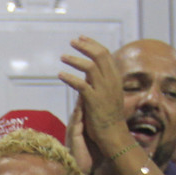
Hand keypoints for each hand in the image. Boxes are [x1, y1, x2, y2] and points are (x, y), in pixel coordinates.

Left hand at [58, 36, 132, 162]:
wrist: (113, 135)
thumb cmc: (109, 117)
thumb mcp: (109, 94)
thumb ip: (101, 81)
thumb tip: (90, 71)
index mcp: (115, 78)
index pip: (106, 54)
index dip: (93, 45)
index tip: (82, 39)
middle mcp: (111, 81)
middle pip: (100, 56)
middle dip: (85, 46)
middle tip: (72, 41)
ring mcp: (103, 91)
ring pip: (90, 67)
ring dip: (75, 60)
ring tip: (63, 57)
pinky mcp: (94, 101)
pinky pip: (81, 85)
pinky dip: (70, 78)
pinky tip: (60, 75)